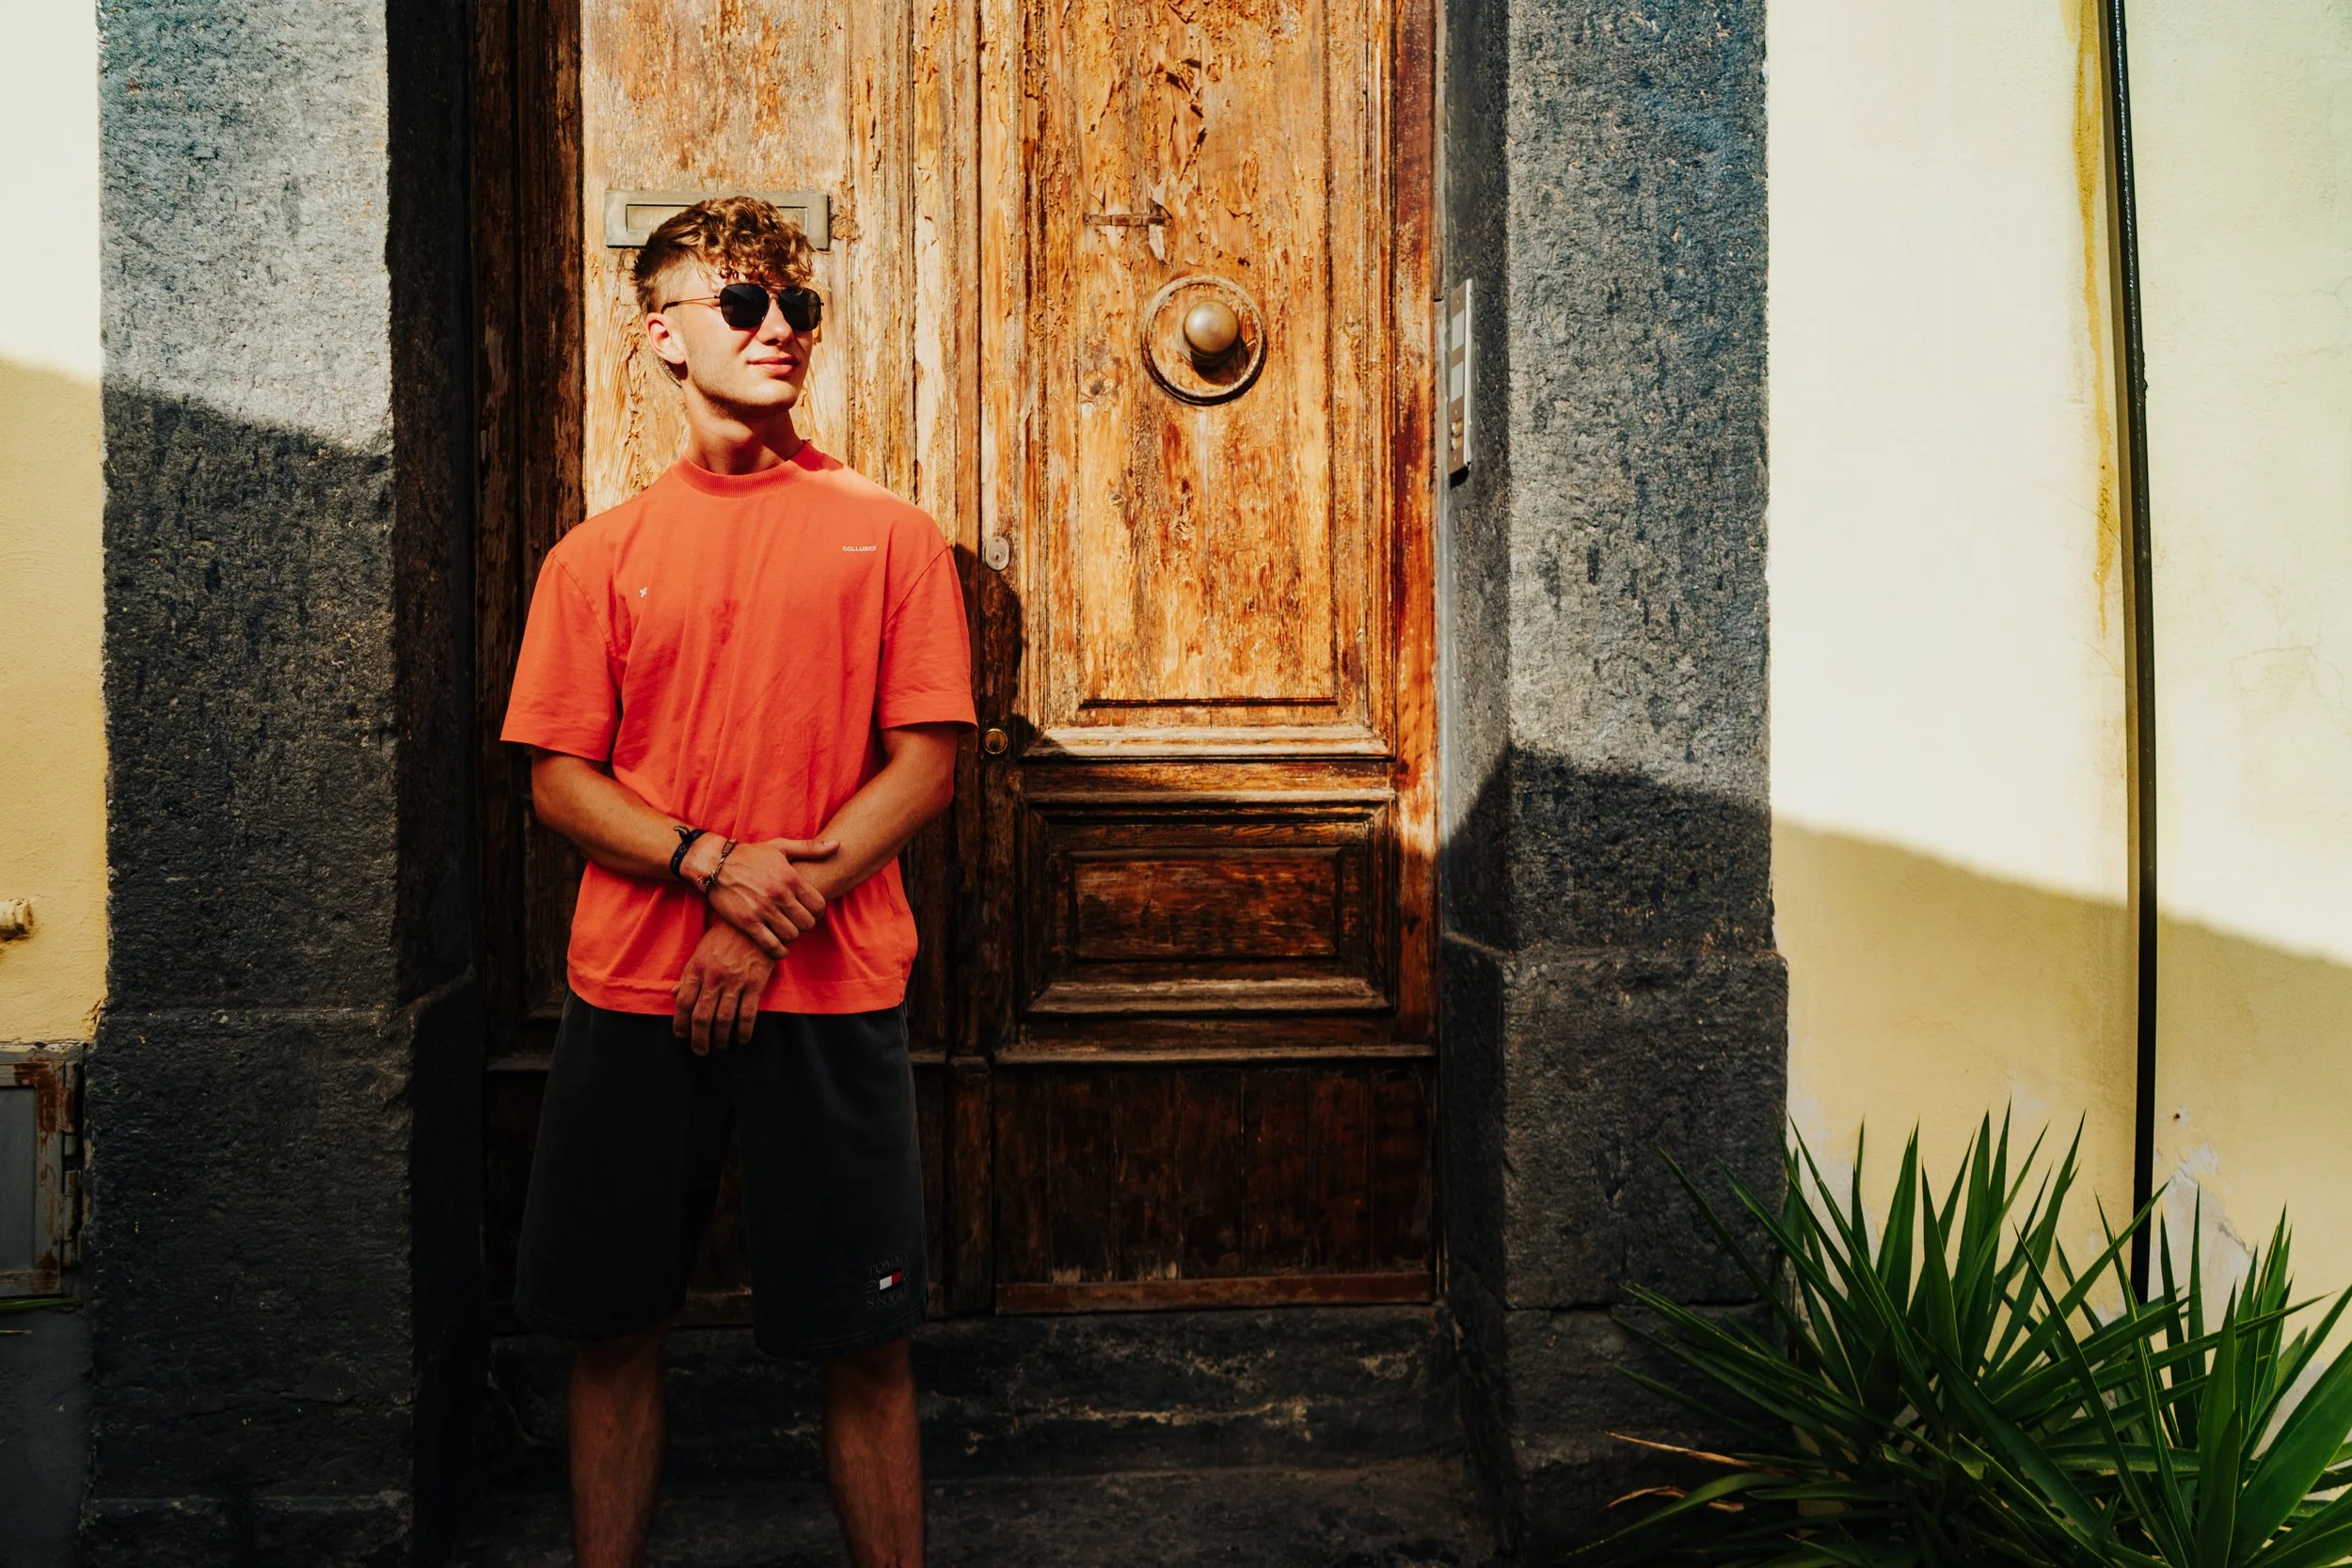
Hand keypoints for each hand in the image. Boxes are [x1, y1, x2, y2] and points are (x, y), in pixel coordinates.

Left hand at [672, 921, 774, 1052]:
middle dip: (698, 1038)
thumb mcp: (701, 951)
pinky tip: (741, 1038)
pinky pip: (747, 1014)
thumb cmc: (724, 936)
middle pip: (701, 1016)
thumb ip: (688, 974)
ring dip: (719, 1038)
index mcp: (696, 969)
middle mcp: (713, 977)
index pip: (683, 1003)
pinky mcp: (755, 984)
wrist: (754, 922)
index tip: (680, 1035)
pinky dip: (744, 1031)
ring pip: (723, 1019)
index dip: (679, 1023)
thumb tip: (673, 994)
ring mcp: (735, 982)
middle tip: (699, 1050)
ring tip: (719, 1045)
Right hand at [684, 834, 838, 957]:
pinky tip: (778, 947)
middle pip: (808, 923)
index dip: (817, 911)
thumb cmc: (750, 855)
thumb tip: (838, 845)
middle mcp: (780, 895)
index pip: (819, 906)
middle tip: (798, 922)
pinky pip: (772, 945)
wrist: (714, 864)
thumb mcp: (781, 847)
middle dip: (805, 924)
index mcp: (791, 878)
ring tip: (786, 930)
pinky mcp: (748, 923)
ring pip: (792, 935)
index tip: (809, 911)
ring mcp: (763, 910)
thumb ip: (810, 848)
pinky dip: (779, 950)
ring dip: (791, 935)